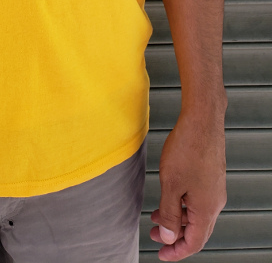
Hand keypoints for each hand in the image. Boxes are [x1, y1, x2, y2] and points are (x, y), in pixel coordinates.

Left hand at [151, 108, 226, 260]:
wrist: (202, 120)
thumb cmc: (188, 147)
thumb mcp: (171, 183)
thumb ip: (168, 213)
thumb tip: (167, 236)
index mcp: (206, 209)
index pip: (193, 243)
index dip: (176, 251)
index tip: (161, 254)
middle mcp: (214, 202)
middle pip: (196, 232)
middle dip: (175, 237)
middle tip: (155, 237)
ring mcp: (214, 190)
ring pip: (195, 215)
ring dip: (176, 219)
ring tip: (155, 218)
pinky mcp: (210, 178)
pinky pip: (196, 201)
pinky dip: (181, 205)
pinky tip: (168, 197)